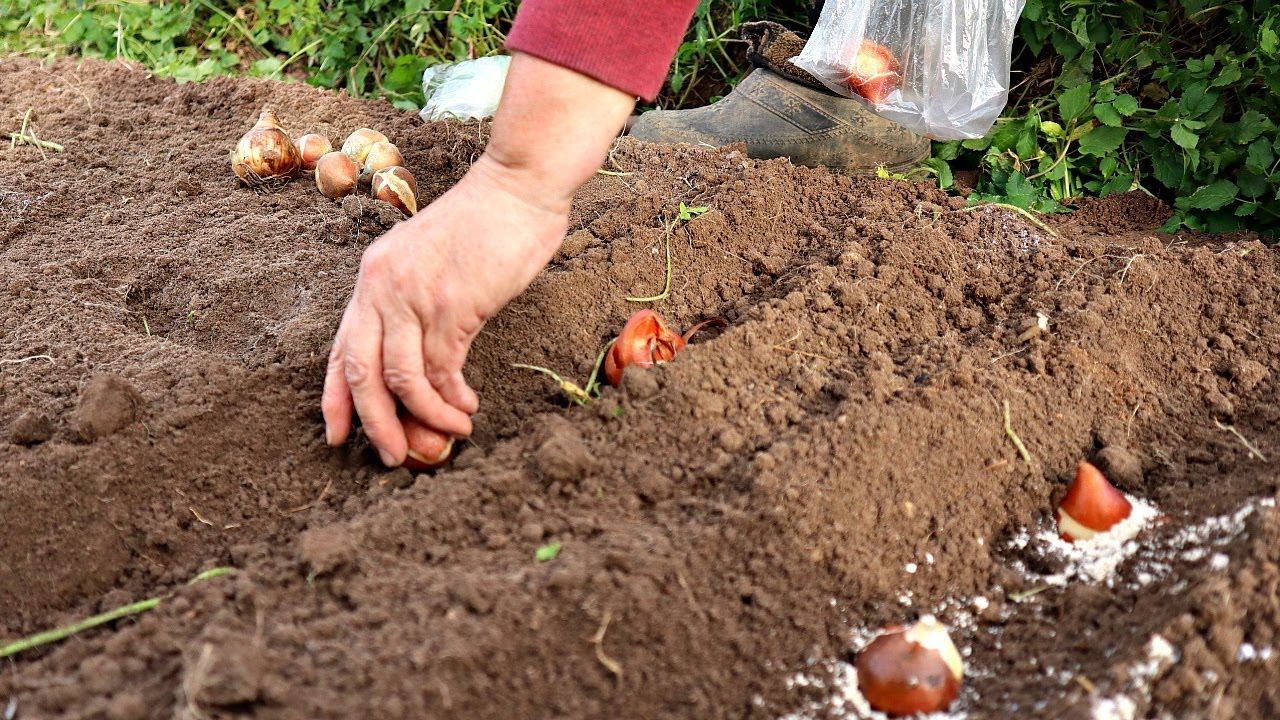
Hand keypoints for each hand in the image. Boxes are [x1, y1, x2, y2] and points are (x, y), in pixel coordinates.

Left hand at [321, 155, 569, 465]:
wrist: (519, 183)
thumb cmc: (487, 222)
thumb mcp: (433, 260)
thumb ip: (419, 302)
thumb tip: (426, 365)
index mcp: (372, 276)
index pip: (340, 350)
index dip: (335, 400)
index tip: (337, 437)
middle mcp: (382, 287)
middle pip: (361, 374)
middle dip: (375, 425)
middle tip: (395, 457)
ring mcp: (415, 295)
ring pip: (402, 380)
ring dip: (426, 419)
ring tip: (450, 435)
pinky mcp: (453, 305)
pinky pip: (441, 371)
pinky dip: (451, 400)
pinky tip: (467, 407)